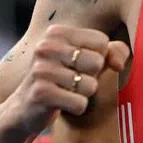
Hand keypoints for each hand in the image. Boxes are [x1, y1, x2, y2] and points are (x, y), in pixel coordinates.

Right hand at [4, 25, 129, 134]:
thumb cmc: (62, 81)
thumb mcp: (85, 60)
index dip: (99, 58)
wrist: (24, 110)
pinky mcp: (41, 93)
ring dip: (83, 94)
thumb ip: (112, 52)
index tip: (80, 65)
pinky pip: (80, 103)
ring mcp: (41, 70)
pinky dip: (77, 108)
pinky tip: (62, 105)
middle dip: (91, 77)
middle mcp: (46, 47)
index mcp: (56, 33)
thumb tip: (118, 64)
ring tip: (65, 92)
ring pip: (90, 85)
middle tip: (72, 81)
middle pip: (97, 62)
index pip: (101, 41)